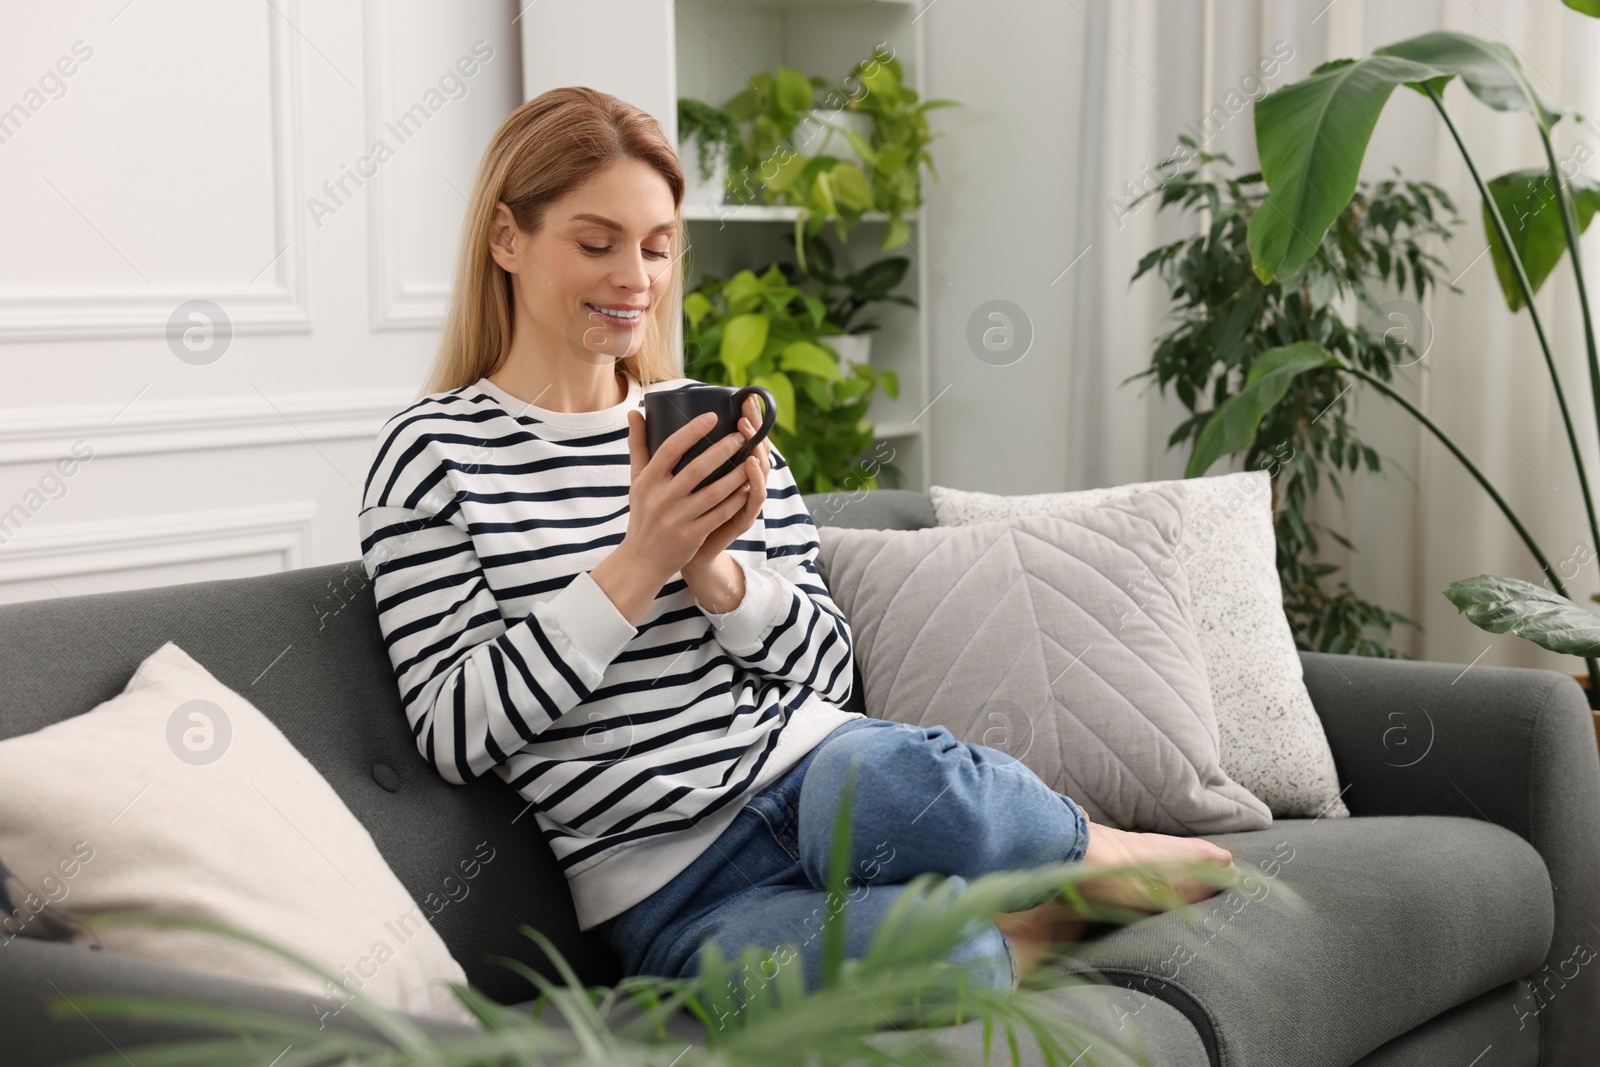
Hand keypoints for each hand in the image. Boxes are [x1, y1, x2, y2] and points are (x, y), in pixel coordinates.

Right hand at [620, 400, 765, 584]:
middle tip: (742, 436)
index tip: (713, 416)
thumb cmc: (643, 513)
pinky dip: (736, 500)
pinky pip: (720, 514)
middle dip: (723, 450)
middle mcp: (661, 498)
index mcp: (648, 481)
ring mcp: (677, 518)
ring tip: (752, 459)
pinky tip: (748, 487)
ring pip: (714, 492)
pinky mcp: (692, 536)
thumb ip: (638, 446)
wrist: (642, 559)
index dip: (692, 431)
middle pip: (697, 468)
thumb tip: (634, 411)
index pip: (670, 449)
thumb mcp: (636, 480)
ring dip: (736, 475)